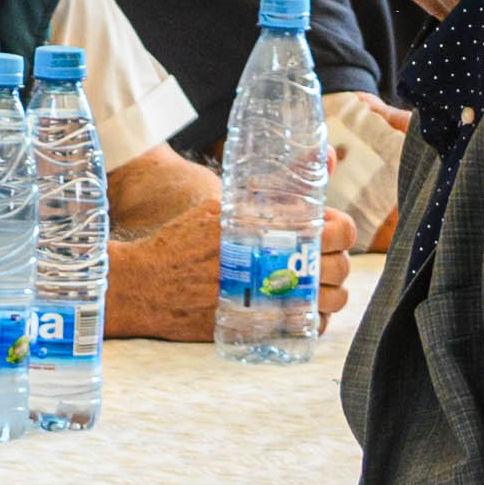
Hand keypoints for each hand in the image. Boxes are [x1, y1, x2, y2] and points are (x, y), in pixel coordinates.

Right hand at [109, 192, 364, 343]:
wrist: (143, 285)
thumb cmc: (182, 241)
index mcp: (267, 227)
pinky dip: (313, 321)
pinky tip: (300, 311)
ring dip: (328, 294)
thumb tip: (326, 155)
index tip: (324, 231)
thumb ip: (276, 184)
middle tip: (314, 261)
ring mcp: (267, 299)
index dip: (340, 231)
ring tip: (310, 287)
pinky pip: (307, 329)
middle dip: (334, 263)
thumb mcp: (224, 204)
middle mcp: (271, 262)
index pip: (338, 231)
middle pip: (338, 268)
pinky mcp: (260, 327)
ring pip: (329, 302)